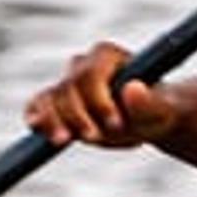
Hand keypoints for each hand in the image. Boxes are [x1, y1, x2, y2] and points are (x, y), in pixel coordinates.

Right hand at [22, 41, 176, 149]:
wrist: (147, 120)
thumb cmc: (157, 110)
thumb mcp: (160, 109)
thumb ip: (149, 102)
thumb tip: (133, 89)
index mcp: (108, 56)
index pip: (92, 73)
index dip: (99, 99)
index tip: (115, 123)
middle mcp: (83, 65)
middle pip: (68, 87)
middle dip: (78, 114)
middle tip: (95, 137)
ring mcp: (68, 84)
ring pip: (49, 97)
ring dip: (53, 120)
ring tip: (63, 140)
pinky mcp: (57, 103)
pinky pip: (37, 106)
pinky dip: (36, 118)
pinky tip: (39, 130)